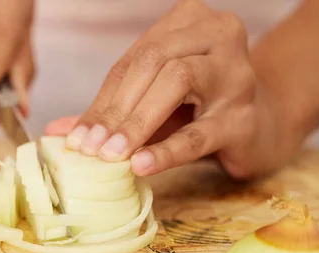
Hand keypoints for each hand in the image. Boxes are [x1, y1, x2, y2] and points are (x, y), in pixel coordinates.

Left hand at [49, 0, 283, 179]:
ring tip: (111, 155)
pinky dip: (167, 149)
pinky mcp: (247, 114)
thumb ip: (110, 110)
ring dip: (137, 122)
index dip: (102, 99)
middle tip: (90, 148)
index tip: (76, 137)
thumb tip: (58, 131)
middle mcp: (216, 34)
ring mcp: (236, 71)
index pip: (133, 60)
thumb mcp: (153, 103)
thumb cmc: (200, 109)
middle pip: (152, 62)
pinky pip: (200, 131)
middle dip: (115, 108)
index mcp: (188, 22)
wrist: (261, 127)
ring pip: (177, 81)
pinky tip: (142, 164)